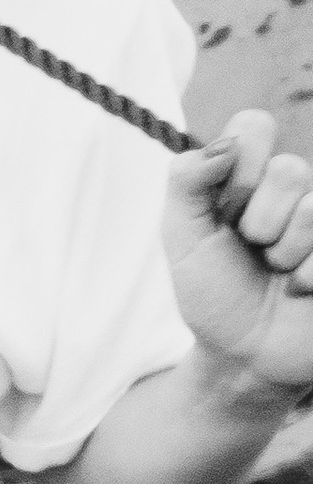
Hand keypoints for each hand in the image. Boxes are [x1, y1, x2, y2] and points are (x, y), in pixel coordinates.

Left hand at [162, 111, 312, 398]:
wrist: (244, 357)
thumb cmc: (214, 294)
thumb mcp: (183, 237)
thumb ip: (187, 180)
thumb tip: (225, 143)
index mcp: (255, 173)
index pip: (255, 126)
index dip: (236, 172)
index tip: (224, 212)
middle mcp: (300, 189)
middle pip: (291, 169)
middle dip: (259, 222)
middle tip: (255, 251)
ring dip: (286, 253)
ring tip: (281, 273)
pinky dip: (308, 276)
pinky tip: (303, 290)